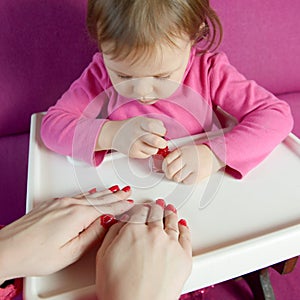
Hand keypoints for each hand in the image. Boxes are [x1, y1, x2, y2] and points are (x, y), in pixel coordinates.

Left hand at [0, 187, 132, 281]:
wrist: (6, 249)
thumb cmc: (34, 254)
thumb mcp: (71, 252)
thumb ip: (92, 235)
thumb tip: (107, 221)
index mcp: (77, 215)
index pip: (106, 207)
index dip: (120, 205)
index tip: (130, 202)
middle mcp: (69, 204)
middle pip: (99, 198)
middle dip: (115, 195)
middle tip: (126, 191)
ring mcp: (59, 202)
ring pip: (88, 195)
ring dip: (104, 192)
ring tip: (115, 190)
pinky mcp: (51, 204)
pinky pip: (76, 195)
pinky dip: (88, 193)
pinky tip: (91, 192)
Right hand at [96, 201, 191, 299]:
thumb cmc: (118, 289)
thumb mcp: (103, 256)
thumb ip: (113, 233)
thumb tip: (120, 223)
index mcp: (133, 229)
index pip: (138, 211)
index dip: (139, 208)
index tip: (140, 208)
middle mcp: (153, 232)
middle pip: (156, 213)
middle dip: (155, 207)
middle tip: (156, 205)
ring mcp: (170, 243)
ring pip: (171, 220)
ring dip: (170, 212)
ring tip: (169, 209)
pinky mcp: (184, 255)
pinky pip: (186, 235)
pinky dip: (184, 227)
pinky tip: (182, 224)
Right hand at [98, 116, 166, 157]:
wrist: (114, 133)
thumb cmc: (130, 127)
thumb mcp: (141, 120)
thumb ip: (154, 125)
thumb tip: (165, 135)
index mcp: (141, 123)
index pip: (158, 128)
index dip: (162, 131)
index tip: (160, 132)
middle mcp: (138, 134)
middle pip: (157, 142)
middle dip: (162, 143)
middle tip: (161, 142)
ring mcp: (135, 144)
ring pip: (154, 150)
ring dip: (154, 148)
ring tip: (149, 144)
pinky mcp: (133, 153)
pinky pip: (147, 155)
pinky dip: (147, 152)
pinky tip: (142, 147)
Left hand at [162, 144, 224, 183]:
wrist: (215, 154)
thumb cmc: (200, 153)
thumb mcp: (186, 149)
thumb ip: (176, 155)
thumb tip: (165, 164)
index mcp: (182, 151)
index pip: (167, 160)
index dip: (164, 166)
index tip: (165, 169)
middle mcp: (187, 157)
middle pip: (170, 170)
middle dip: (168, 174)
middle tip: (170, 175)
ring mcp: (193, 166)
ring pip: (177, 177)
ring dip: (177, 178)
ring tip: (181, 175)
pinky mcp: (198, 174)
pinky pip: (186, 182)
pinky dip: (185, 181)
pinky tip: (188, 176)